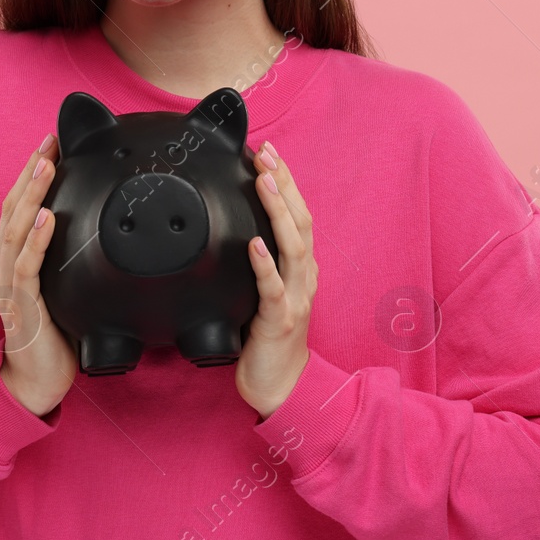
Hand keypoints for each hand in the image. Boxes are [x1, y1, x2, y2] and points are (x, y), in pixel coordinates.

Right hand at [0, 133, 76, 417]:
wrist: (38, 377)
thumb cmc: (55, 331)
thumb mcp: (64, 283)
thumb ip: (72, 256)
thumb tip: (107, 227)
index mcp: (11, 256)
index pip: (19, 205)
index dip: (33, 173)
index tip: (52, 144)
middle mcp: (3, 264)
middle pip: (13, 208)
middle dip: (32, 172)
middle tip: (50, 141)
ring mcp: (8, 283)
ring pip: (16, 230)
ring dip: (32, 195)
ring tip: (47, 166)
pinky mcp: (21, 305)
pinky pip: (26, 267)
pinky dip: (36, 240)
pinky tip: (48, 218)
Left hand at [236, 140, 317, 419]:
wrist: (282, 387)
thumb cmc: (267, 340)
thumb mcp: (265, 292)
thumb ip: (258, 264)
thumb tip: (235, 231)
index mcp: (300, 268)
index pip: (297, 215)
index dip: (285, 182)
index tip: (267, 153)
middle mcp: (303, 277)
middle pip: (300, 220)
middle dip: (284, 184)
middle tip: (266, 153)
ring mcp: (296, 298)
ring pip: (293, 246)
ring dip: (278, 212)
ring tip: (263, 182)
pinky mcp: (281, 321)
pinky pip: (274, 289)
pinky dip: (265, 264)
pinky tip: (253, 244)